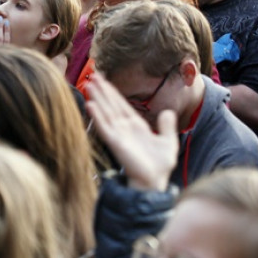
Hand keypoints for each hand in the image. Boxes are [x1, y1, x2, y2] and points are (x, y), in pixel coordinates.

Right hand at [86, 73, 178, 191]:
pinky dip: (98, 117)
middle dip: (102, 90)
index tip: (104, 80)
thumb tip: (168, 111)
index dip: (113, 92)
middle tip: (93, 76)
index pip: (122, 104)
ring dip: (97, 98)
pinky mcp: (116, 143)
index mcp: (136, 125)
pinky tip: (90, 105)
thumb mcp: (168, 142)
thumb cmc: (160, 165)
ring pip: (106, 112)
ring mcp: (119, 134)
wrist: (155, 181)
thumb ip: (167, 126)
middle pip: (111, 105)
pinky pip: (105, 127)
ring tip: (88, 85)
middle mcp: (125, 127)